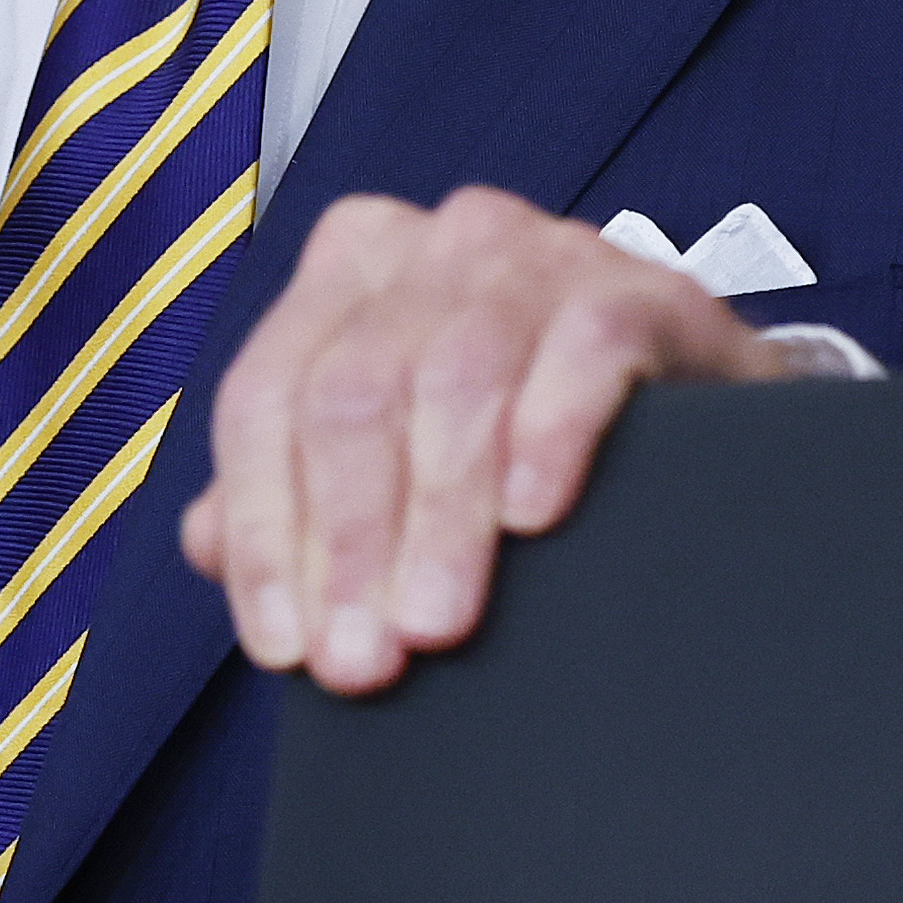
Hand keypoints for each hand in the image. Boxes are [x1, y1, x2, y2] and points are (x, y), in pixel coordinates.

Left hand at [180, 186, 786, 691]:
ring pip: (455, 380)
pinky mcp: (637, 287)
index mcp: (347, 272)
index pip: (265, 399)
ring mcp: (537, 252)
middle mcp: (431, 244)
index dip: (266, 530)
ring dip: (440, 516)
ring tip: (437, 622)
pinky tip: (534, 517)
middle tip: (367, 657)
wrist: (694, 405)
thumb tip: (207, 542)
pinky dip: (549, 436)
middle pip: (353, 395)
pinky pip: (581, 351)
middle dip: (350, 541)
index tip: (286, 645)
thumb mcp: (398, 456)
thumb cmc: (521, 429)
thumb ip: (292, 489)